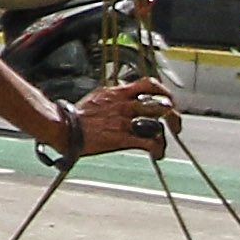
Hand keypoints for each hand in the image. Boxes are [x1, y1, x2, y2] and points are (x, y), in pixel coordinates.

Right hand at [63, 77, 179, 161]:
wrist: (64, 127)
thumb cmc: (77, 116)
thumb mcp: (98, 97)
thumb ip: (114, 95)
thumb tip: (122, 95)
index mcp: (118, 92)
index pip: (148, 84)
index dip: (163, 92)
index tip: (167, 100)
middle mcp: (125, 104)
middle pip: (160, 103)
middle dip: (172, 114)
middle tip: (175, 124)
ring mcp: (124, 120)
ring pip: (157, 124)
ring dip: (164, 136)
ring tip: (162, 145)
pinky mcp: (122, 137)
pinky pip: (148, 142)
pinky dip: (157, 149)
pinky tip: (156, 155)